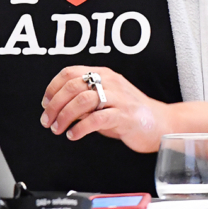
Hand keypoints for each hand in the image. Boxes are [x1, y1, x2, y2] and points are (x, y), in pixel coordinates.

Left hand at [41, 66, 170, 152]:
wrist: (161, 123)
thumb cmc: (130, 114)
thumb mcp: (105, 101)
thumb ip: (84, 102)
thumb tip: (56, 109)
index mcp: (103, 75)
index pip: (69, 73)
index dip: (52, 88)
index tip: (45, 104)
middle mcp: (110, 82)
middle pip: (72, 86)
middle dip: (54, 105)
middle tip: (48, 121)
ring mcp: (119, 98)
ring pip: (82, 100)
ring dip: (64, 117)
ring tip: (59, 129)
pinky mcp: (125, 115)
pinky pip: (97, 119)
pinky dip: (80, 128)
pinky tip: (74, 135)